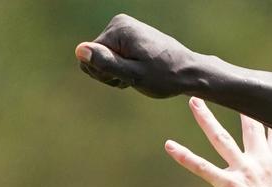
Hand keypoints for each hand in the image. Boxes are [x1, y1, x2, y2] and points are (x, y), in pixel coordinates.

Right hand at [76, 14, 197, 97]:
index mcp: (118, 28)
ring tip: (141, 74)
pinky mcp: (130, 36)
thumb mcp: (134, 75)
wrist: (191, 71)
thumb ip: (107, 63)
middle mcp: (119, 23)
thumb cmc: (166, 76)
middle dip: (111, 72)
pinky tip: (142, 70)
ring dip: (119, 72)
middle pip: (95, 55)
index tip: (127, 77)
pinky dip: (126, 67)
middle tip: (135, 77)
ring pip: (105, 58)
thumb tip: (80, 50)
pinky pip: (115, 56)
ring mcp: (125, 28)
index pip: (88, 56)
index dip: (105, 74)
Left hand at [164, 97, 271, 186]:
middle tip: (231, 86)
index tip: (266, 100)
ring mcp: (244, 172)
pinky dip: (184, 156)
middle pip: (251, 127)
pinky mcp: (227, 185)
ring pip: (221, 138)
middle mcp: (262, 164)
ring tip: (195, 100)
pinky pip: (202, 167)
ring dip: (206, 118)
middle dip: (242, 106)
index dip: (271, 117)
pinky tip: (170, 146)